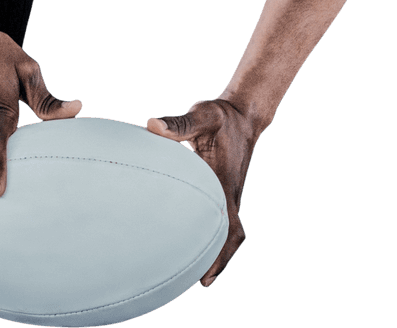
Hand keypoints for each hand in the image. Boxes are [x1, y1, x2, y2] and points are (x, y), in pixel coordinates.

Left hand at [147, 99, 259, 286]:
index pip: (229, 226)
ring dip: (216, 251)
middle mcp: (230, 193)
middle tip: (195, 283)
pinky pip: (222, 220)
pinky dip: (214, 236)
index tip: (206, 277)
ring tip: (192, 273)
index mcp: (225, 181)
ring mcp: (229, 193)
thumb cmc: (221, 116)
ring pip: (227, 231)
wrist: (243, 114)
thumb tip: (152, 126)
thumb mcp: (203, 114)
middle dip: (216, 262)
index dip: (220, 253)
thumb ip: (179, 123)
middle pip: (229, 238)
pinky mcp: (225, 189)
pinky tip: (193, 240)